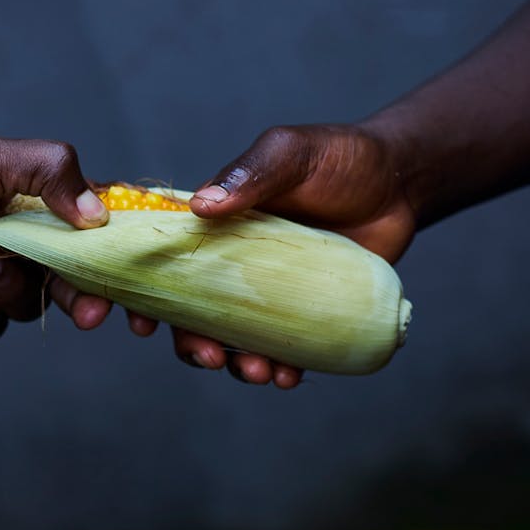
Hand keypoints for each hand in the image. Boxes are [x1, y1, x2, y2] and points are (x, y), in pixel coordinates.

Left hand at [0, 116, 107, 343]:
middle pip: (70, 281)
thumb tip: (100, 214)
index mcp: (32, 200)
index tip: (133, 283)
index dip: (116, 259)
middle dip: (83, 298)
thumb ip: (47, 172)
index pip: (91, 231)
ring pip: (27, 307)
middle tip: (91, 313)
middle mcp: (15, 239)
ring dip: (9, 293)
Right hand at [119, 124, 416, 386]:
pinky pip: (280, 350)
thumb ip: (249, 173)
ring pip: (231, 339)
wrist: (400, 185)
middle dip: (188, 342)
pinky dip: (279, 369)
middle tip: (208, 355)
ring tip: (257, 372)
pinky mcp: (301, 313)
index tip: (129, 319)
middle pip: (187, 312)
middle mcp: (229, 262)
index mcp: (210, 225)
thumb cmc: (339, 158)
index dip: (132, 291)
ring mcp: (264, 292)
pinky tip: (289, 376)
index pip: (157, 259)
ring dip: (234, 363)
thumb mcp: (290, 152)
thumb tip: (200, 205)